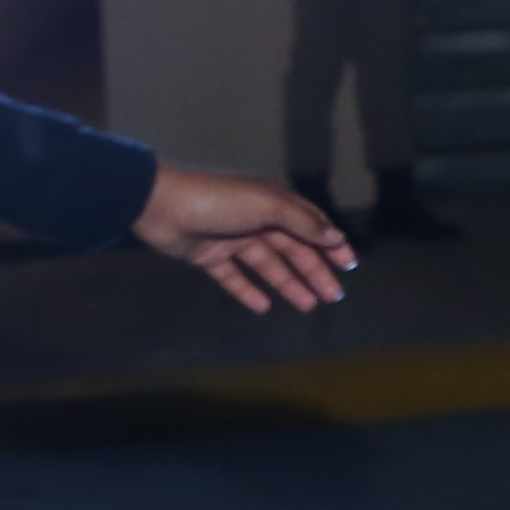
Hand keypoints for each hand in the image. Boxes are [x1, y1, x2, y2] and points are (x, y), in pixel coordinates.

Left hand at [136, 165, 355, 311]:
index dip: (331, 244)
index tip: (349, 266)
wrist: (160, 205)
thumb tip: (336, 237)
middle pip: (293, 249)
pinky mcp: (210, 256)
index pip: (311, 225)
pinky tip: (264, 307)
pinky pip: (234, 277)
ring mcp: (233, 239)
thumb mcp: (267, 206)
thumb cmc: (219, 201)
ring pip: (268, 265)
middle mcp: (257, 220)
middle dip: (314, 271)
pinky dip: (249, 291)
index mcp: (273, 202)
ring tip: (308, 306)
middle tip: (333, 296)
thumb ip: (302, 223)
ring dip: (289, 284)